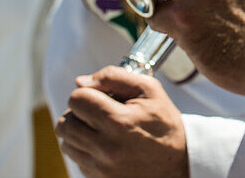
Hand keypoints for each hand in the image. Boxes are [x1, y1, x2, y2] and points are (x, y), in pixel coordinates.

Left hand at [55, 66, 186, 177]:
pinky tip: (105, 144)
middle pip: (65, 122)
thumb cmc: (164, 123)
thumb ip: (114, 77)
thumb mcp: (149, 90)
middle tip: (99, 112)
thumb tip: (81, 81)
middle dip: (79, 112)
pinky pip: (76, 159)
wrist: (179, 163)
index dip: (87, 93)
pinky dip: (85, 148)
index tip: (100, 97)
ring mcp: (100, 167)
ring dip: (79, 131)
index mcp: (118, 122)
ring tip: (101, 128)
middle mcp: (105, 148)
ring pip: (66, 141)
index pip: (77, 99)